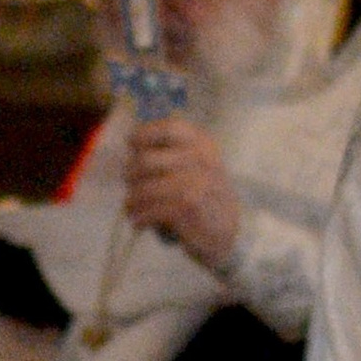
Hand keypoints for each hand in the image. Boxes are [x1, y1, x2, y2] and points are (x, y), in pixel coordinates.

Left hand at [124, 121, 242, 274]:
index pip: (168, 128)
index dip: (144, 134)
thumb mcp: (199, 165)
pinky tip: (139, 220)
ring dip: (132, 200)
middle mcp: (201, 160)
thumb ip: (173, 150)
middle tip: (131, 184)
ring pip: (144, 188)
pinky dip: (139, 217)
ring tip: (131, 206)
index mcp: (203, 145)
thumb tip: (131, 139)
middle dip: (131, 174)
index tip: (132, 145)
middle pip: (146, 160)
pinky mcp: (188, 209)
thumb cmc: (206, 196)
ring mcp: (196, 184)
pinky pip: (150, 210)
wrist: (229, 232)